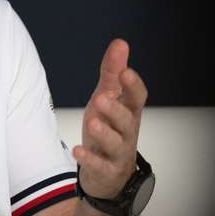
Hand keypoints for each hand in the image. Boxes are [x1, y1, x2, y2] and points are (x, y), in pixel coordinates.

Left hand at [73, 38, 147, 198]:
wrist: (107, 173)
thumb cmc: (109, 128)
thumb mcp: (108, 98)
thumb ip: (113, 73)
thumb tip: (120, 42)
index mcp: (129, 112)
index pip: (137, 98)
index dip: (133, 86)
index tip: (126, 72)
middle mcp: (127, 132)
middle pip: (126, 120)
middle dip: (115, 109)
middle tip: (101, 98)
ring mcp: (118, 153)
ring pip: (115, 143)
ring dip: (104, 133)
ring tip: (91, 122)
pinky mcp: (106, 171)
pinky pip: (99, 165)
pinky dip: (89, 159)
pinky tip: (77, 150)